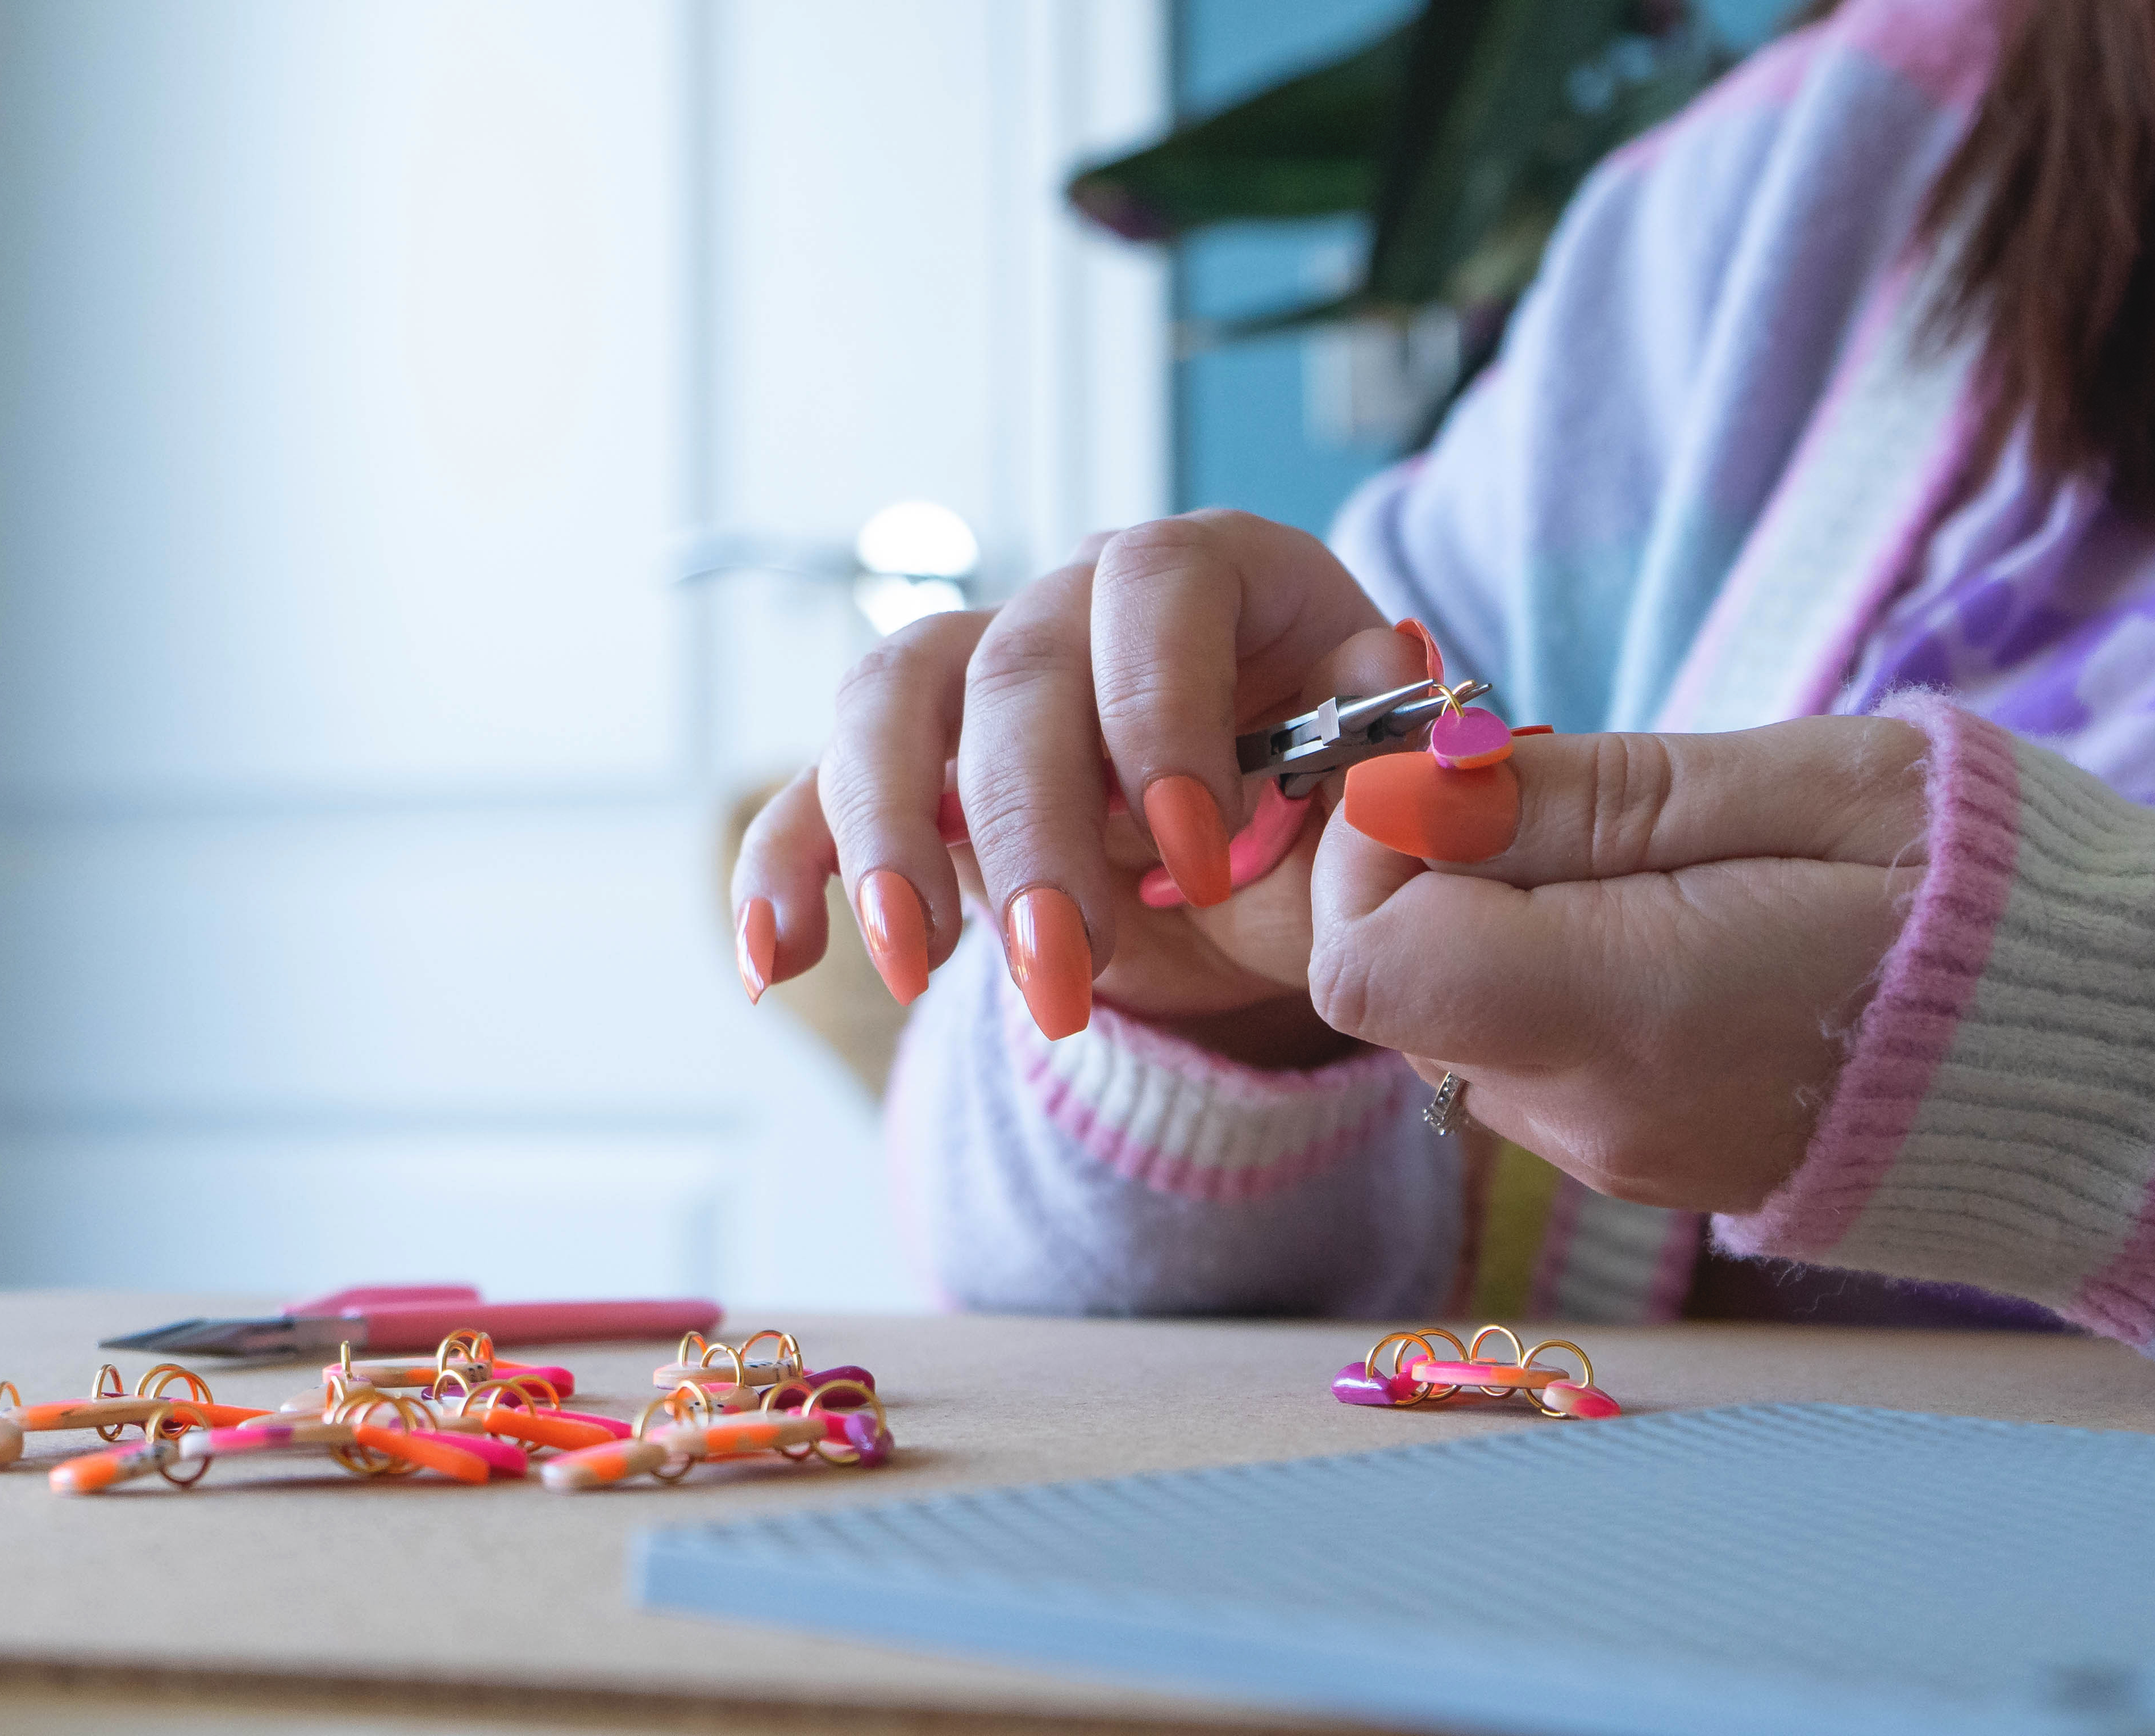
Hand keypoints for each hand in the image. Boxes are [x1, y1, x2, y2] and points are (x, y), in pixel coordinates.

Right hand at [730, 512, 1429, 1065]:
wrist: (1258, 857)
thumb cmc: (1318, 806)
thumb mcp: (1369, 790)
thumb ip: (1375, 760)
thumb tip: (1380, 712)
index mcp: (1206, 572)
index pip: (1155, 588)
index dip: (1163, 714)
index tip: (1197, 856)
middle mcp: (1075, 600)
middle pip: (1014, 674)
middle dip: (1032, 834)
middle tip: (1070, 973)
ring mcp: (974, 671)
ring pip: (888, 703)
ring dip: (890, 840)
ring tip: (914, 965)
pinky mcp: (902, 764)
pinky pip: (813, 791)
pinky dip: (784, 871)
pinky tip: (773, 966)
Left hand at [1308, 717, 1930, 1210]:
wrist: (2110, 1056)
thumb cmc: (1972, 890)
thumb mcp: (1792, 786)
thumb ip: (1588, 796)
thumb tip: (1420, 784)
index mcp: (1628, 1013)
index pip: (1365, 959)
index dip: (1379, 846)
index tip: (1471, 767)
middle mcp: (1595, 1115)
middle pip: (1395, 988)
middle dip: (1436, 873)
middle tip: (1564, 793)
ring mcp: (1616, 1157)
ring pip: (1453, 1022)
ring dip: (1496, 925)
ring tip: (1644, 863)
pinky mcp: (1643, 1164)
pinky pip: (1528, 1062)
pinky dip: (1552, 981)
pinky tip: (1667, 930)